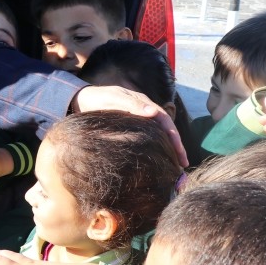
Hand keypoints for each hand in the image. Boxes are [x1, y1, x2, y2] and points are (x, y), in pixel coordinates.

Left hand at [71, 85, 188, 166]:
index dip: (174, 136)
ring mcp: (140, 121)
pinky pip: (148, 139)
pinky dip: (155, 149)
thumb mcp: (114, 99)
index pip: (165, 121)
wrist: (82, 100)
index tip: (180, 152)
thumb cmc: (98, 98)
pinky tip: (157, 161)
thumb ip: (132, 104)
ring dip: (167, 149)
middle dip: (176, 146)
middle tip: (182, 164)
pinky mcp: (132, 129)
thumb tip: (153, 112)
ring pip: (158, 136)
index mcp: (145, 104)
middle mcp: (146, 112)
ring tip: (174, 167)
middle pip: (166, 130)